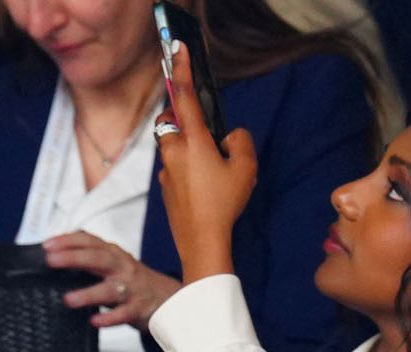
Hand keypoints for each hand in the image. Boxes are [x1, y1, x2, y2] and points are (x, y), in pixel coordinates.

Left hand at [41, 230, 180, 327]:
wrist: (168, 298)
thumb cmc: (133, 281)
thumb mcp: (113, 264)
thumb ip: (89, 261)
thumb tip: (53, 260)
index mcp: (113, 254)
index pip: (90, 240)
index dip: (68, 241)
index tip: (47, 245)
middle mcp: (122, 268)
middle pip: (98, 258)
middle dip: (73, 257)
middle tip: (51, 261)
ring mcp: (130, 289)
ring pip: (109, 289)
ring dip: (88, 293)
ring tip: (68, 299)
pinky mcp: (137, 309)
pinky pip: (123, 315)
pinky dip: (109, 318)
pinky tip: (94, 321)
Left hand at [153, 41, 257, 282]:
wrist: (202, 242)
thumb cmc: (224, 205)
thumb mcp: (246, 169)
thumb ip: (241, 143)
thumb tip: (230, 137)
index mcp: (194, 141)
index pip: (186, 97)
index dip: (182, 70)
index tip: (179, 50)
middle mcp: (174, 153)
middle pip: (168, 121)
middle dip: (179, 117)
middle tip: (201, 130)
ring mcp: (166, 173)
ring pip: (170, 147)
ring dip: (184, 147)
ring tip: (209, 167)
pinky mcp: (164, 190)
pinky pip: (172, 170)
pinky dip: (184, 171)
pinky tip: (203, 190)